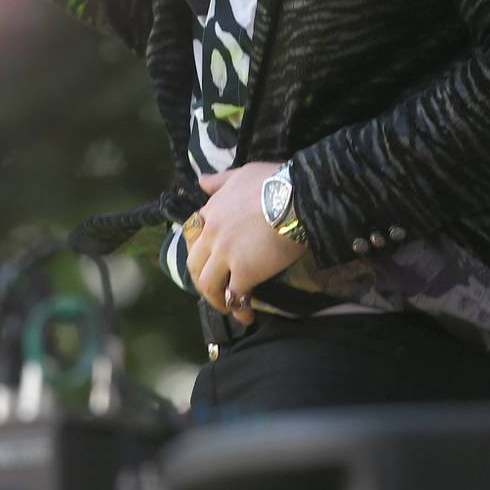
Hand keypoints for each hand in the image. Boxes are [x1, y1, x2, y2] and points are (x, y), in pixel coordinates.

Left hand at [186, 161, 305, 325]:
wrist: (297, 197)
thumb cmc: (275, 182)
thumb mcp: (243, 173)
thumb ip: (221, 181)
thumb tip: (201, 181)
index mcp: (211, 210)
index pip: (192, 234)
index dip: (198, 251)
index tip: (207, 261)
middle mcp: (212, 233)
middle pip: (195, 263)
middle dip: (202, 279)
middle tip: (215, 289)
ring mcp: (225, 254)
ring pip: (208, 284)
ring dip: (215, 299)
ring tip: (229, 307)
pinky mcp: (243, 272)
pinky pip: (234, 296)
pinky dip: (239, 309)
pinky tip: (247, 316)